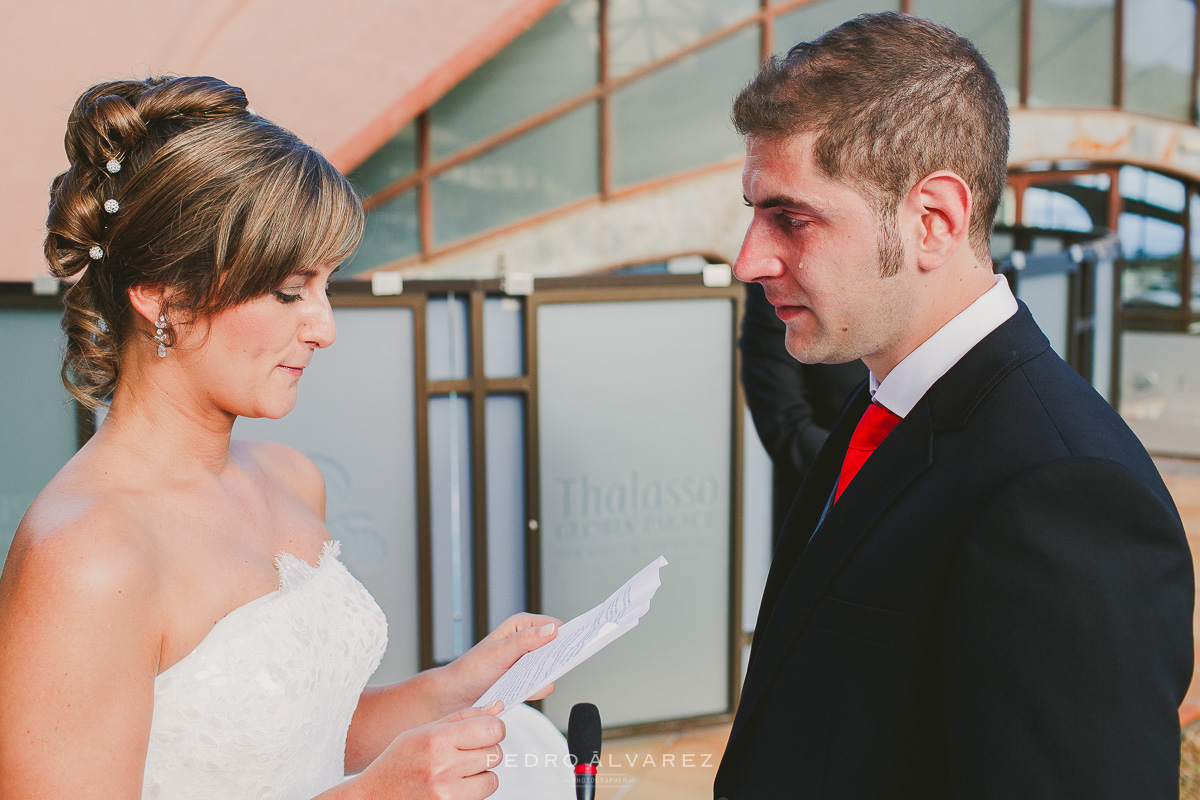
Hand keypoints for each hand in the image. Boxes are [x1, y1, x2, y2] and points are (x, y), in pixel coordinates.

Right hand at [351, 702, 506, 799]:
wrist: (374, 797)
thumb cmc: (397, 763)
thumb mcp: (423, 731)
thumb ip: (463, 718)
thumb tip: (497, 707)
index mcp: (437, 740)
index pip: (492, 729)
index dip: (494, 729)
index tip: (486, 731)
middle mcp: (443, 767)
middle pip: (495, 753)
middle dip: (485, 751)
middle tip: (465, 753)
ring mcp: (447, 793)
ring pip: (492, 779)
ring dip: (480, 775)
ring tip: (457, 772)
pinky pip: (480, 797)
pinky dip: (472, 791)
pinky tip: (452, 786)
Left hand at [438, 613, 560, 712]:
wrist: (457, 695)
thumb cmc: (472, 669)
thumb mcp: (499, 652)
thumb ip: (526, 640)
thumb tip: (552, 630)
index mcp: (522, 625)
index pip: (556, 626)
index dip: (569, 634)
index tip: (581, 642)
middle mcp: (528, 641)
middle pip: (558, 647)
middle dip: (557, 658)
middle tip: (551, 666)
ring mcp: (528, 661)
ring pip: (552, 669)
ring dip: (542, 677)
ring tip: (523, 680)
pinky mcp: (527, 679)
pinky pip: (542, 684)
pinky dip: (535, 689)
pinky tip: (521, 691)